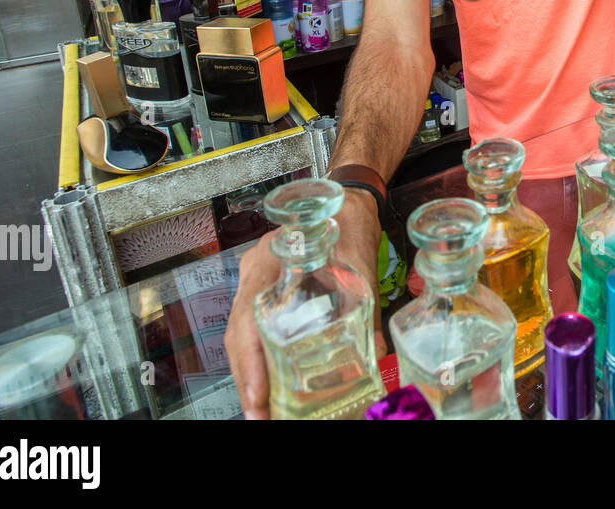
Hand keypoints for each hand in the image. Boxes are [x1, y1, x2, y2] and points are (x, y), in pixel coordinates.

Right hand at [224, 191, 385, 418]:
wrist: (346, 198)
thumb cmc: (347, 222)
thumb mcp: (360, 267)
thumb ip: (365, 310)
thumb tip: (376, 356)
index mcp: (270, 262)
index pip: (246, 320)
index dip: (248, 365)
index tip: (257, 399)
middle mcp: (254, 272)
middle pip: (238, 336)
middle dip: (248, 381)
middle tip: (260, 417)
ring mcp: (255, 281)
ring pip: (242, 335)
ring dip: (252, 374)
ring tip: (264, 410)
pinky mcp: (266, 290)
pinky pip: (253, 328)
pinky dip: (260, 357)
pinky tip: (271, 383)